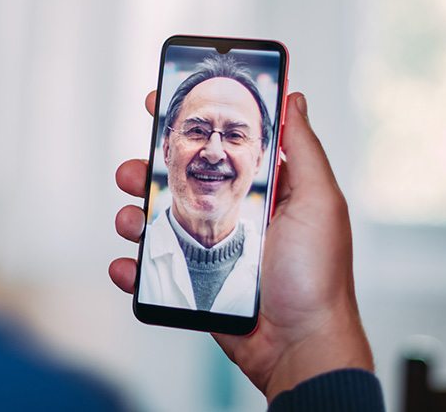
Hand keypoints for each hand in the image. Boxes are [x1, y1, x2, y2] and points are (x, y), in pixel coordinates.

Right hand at [110, 92, 372, 401]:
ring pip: (154, 222)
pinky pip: (150, 269)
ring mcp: (206, 250)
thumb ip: (303, 150)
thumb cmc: (316, 275)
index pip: (214, 147)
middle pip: (173, 182)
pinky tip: (127, 265)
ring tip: (130, 222)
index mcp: (257, 192)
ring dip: (131, 216)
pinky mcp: (191, 282)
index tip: (158, 103)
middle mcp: (227, 214)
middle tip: (133, 170)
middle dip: (144, 171)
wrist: (299, 346)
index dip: (185, 125)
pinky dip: (130, 267)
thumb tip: (293, 99)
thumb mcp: (319, 202)